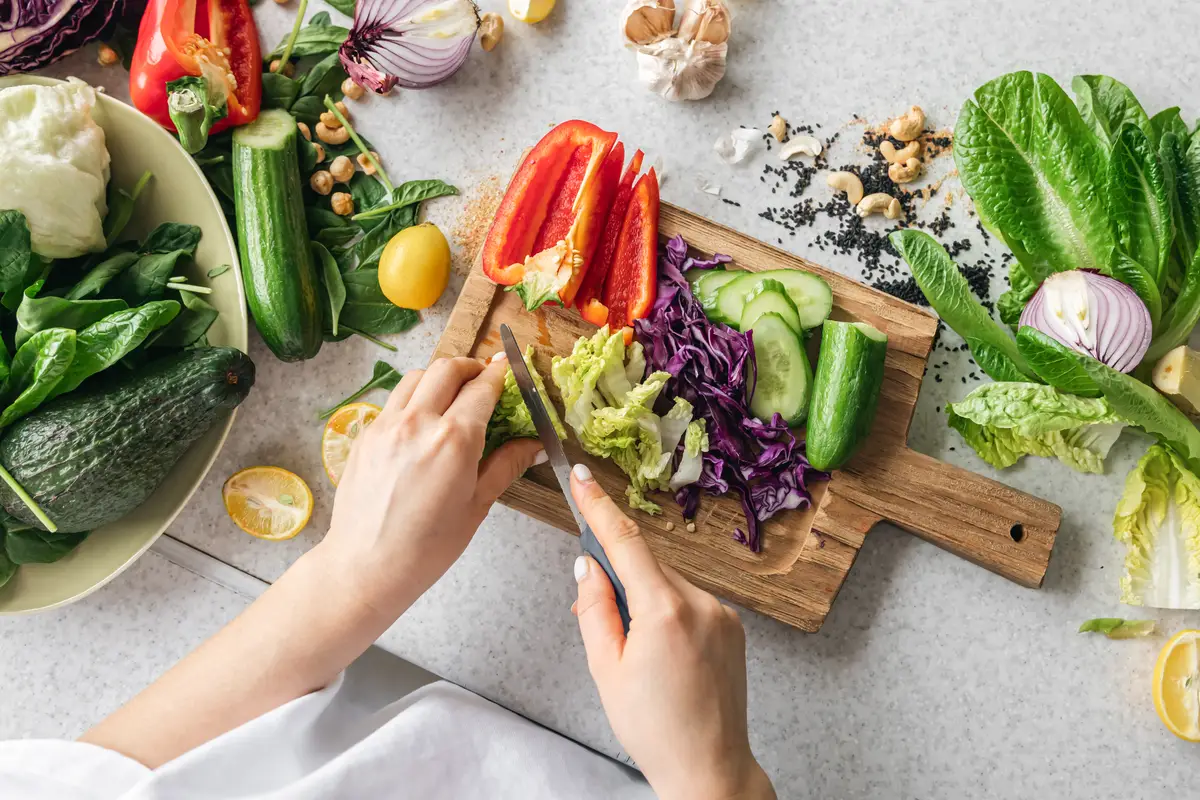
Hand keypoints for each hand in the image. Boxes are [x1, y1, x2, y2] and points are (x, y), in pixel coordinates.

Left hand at [322, 355, 543, 613]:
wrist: (366, 567)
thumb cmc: (427, 547)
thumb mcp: (477, 505)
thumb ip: (506, 465)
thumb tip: (535, 445)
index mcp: (453, 440)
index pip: (483, 387)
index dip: (501, 374)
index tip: (510, 370)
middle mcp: (417, 423)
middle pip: (447, 368)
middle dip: (471, 367)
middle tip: (484, 378)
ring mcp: (386, 426)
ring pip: (416, 377)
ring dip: (439, 377)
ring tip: (453, 394)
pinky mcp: (365, 435)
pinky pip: (394, 401)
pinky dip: (413, 398)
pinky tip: (422, 421)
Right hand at [570, 465, 774, 799]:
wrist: (709, 768)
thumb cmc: (655, 728)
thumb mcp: (604, 668)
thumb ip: (593, 608)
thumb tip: (587, 566)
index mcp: (664, 611)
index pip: (625, 541)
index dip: (600, 506)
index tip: (583, 477)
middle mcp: (700, 602)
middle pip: (647, 564)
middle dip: (618, 576)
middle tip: (595, 609)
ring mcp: (722, 613)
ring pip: (668, 583)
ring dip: (645, 598)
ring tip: (635, 651)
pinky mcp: (732, 625)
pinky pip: (689, 600)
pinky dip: (667, 611)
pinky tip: (661, 651)